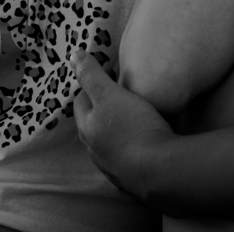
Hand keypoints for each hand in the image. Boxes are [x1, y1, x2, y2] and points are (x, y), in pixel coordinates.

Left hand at [72, 49, 174, 204]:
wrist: (160, 172)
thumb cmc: (133, 128)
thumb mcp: (110, 94)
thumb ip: (91, 75)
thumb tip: (73, 55)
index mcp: (87, 129)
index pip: (81, 100)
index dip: (93, 82)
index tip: (111, 70)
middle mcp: (95, 151)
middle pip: (93, 122)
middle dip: (102, 105)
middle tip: (121, 91)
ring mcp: (112, 167)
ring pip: (108, 141)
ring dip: (115, 126)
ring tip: (133, 114)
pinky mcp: (131, 178)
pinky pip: (126, 156)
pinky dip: (129, 144)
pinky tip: (143, 140)